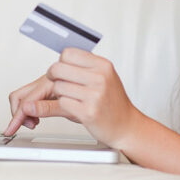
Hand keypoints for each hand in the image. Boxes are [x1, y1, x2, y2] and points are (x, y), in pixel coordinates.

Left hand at [4, 47, 139, 148]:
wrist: (126, 126)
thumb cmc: (113, 102)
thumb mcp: (104, 78)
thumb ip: (84, 67)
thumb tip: (59, 59)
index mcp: (102, 65)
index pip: (68, 53)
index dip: (61, 62)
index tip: (61, 70)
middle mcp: (100, 77)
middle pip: (58, 68)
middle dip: (52, 76)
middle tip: (56, 83)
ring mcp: (94, 95)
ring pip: (57, 86)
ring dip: (58, 94)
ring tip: (70, 97)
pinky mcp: (88, 112)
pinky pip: (61, 103)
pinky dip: (61, 105)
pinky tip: (71, 107)